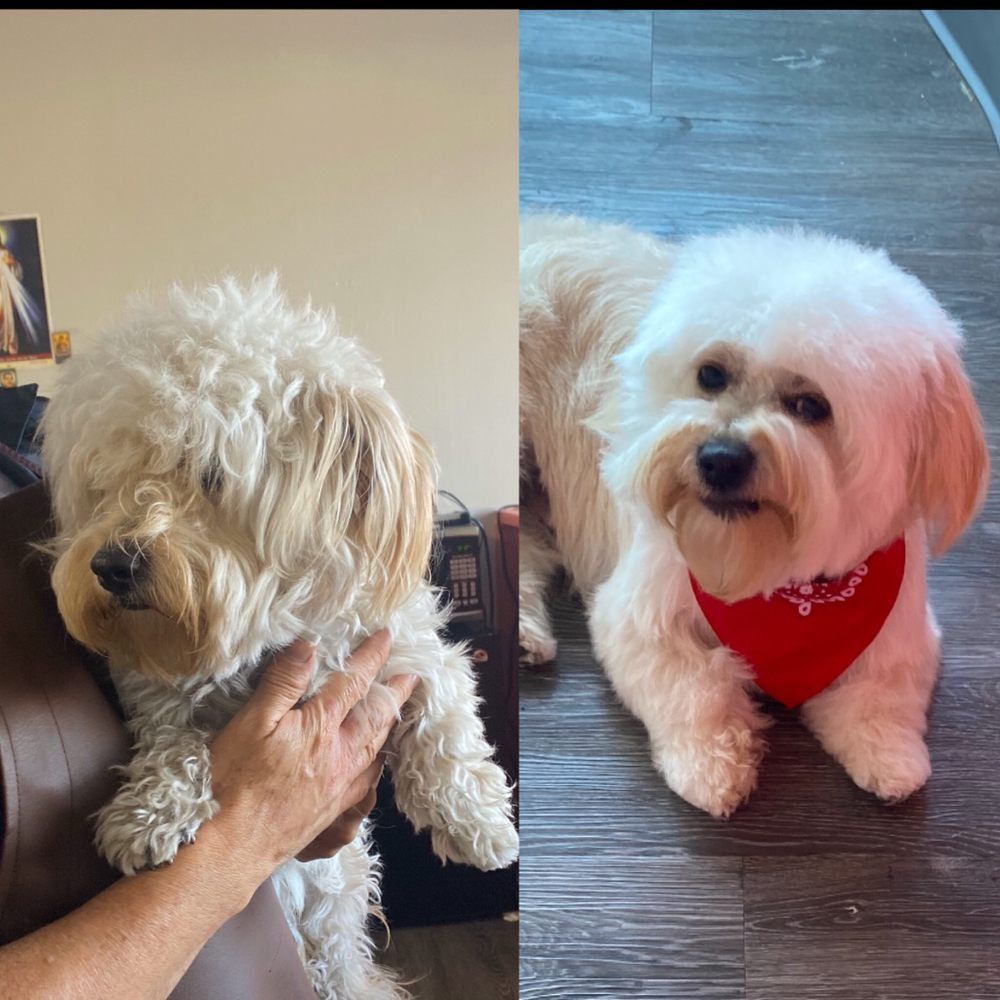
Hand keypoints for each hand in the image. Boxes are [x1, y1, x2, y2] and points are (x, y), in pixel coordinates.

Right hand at [208, 631, 417, 876]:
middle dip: (395, 692)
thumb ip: (283, 682)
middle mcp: (341, 755)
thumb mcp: (251, 722)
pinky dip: (377, 762)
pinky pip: (368, 780)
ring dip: (389, 724)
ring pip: (376, 748)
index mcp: (322, 728)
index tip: (388, 637)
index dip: (372, 656)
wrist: (230, 850)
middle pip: (377, 716)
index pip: (354, 682)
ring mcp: (341, 786)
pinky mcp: (333, 811)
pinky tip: (375, 762)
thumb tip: (309, 646)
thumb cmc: (234, 783)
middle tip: (413, 676)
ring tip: (398, 712)